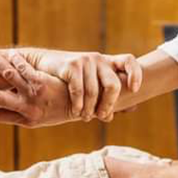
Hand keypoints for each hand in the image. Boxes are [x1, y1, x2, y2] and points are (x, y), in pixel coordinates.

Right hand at [0, 50, 76, 127]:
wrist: (84, 109)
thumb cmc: (64, 112)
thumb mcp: (45, 118)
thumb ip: (27, 113)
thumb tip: (11, 106)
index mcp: (26, 121)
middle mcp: (27, 111)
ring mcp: (34, 97)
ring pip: (9, 78)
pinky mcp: (42, 84)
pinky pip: (23, 69)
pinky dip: (15, 60)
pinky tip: (9, 52)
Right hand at [20, 48, 141, 121]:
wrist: (42, 66)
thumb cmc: (71, 80)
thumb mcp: (91, 85)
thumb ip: (107, 97)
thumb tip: (125, 112)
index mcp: (108, 63)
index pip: (129, 61)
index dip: (135, 74)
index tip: (134, 89)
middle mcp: (99, 59)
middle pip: (113, 84)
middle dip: (109, 104)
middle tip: (103, 116)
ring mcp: (85, 60)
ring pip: (94, 92)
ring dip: (90, 109)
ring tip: (85, 118)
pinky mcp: (71, 65)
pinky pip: (79, 90)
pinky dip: (78, 104)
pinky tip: (76, 112)